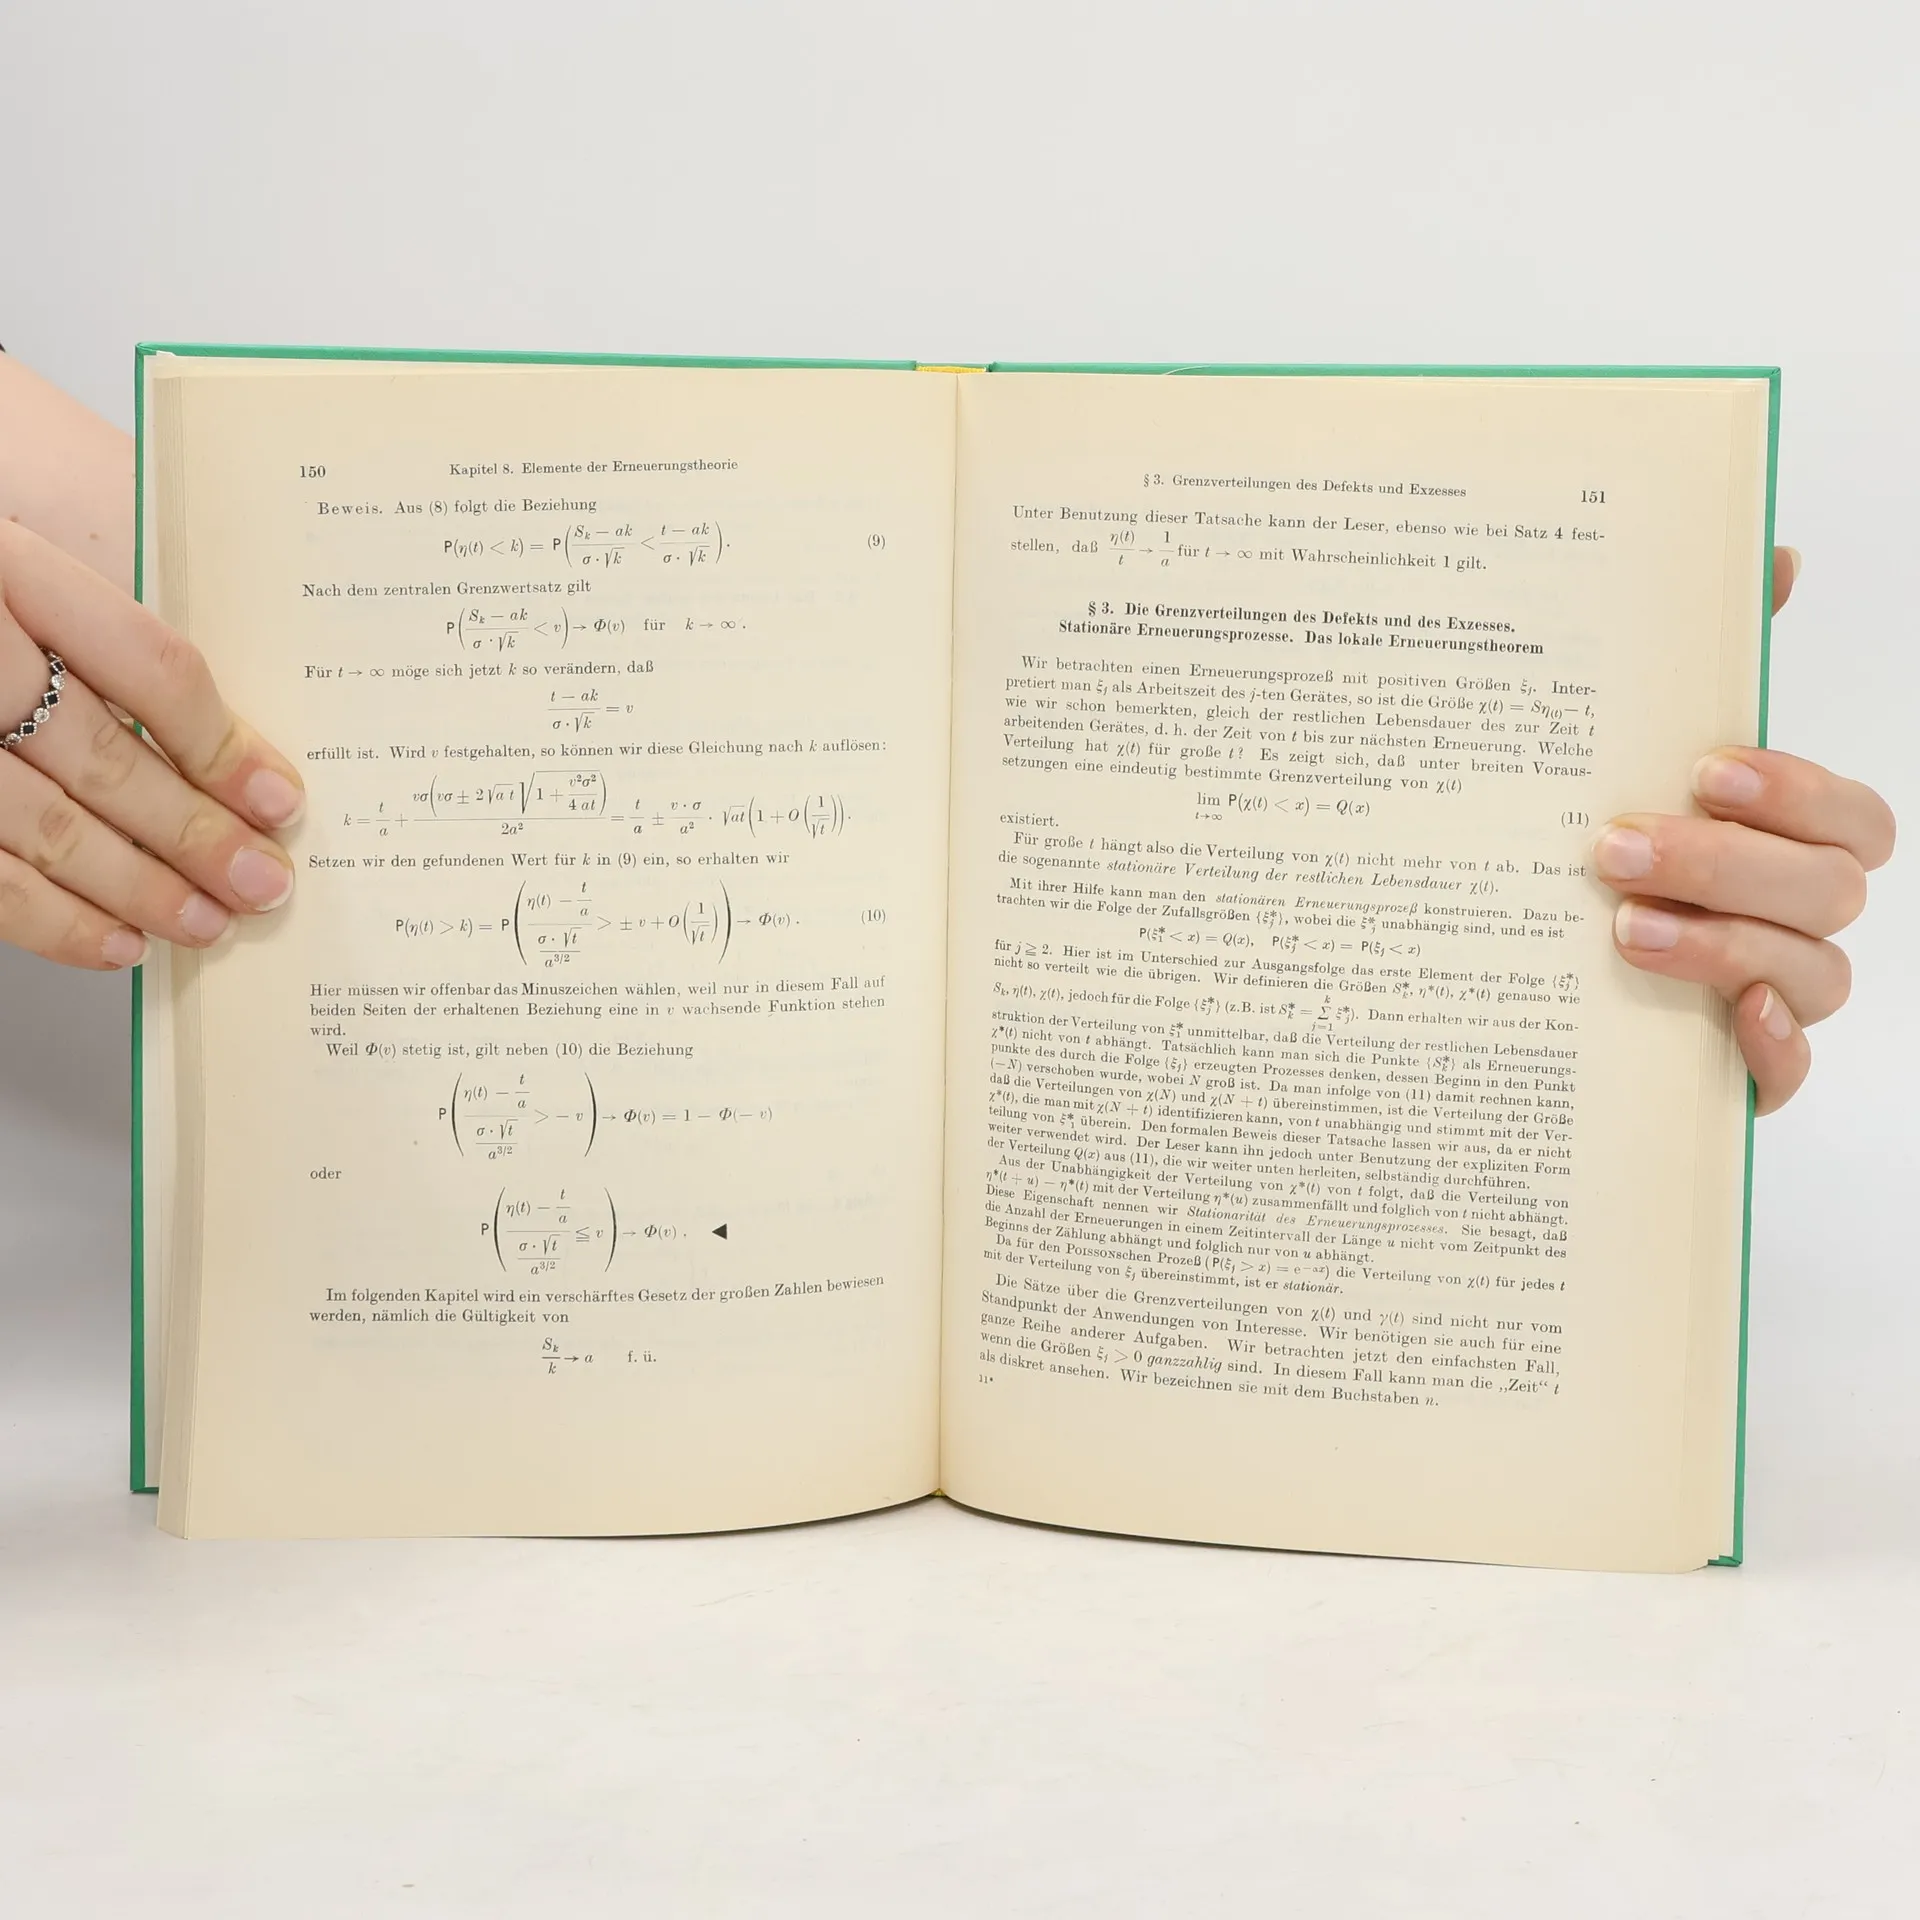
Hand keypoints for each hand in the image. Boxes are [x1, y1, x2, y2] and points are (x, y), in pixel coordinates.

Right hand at [0, 519, 302, 969]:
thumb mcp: (27, 582)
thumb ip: (102, 645)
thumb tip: (222, 755)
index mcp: (11, 569)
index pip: (146, 666)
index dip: (222, 744)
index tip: (279, 800)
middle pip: (103, 758)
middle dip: (196, 835)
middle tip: (261, 883)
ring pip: (46, 827)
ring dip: (139, 889)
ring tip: (206, 923)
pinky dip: (56, 920)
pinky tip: (117, 942)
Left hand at [1595, 548, 1894, 1113]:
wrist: (1512, 983)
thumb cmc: (1600, 861)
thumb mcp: (1627, 760)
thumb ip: (1701, 666)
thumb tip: (1771, 551)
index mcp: (1786, 845)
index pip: (1853, 820)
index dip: (1798, 791)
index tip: (1705, 768)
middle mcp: (1794, 921)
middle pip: (1828, 892)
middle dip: (1728, 864)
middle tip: (1616, 847)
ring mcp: (1771, 999)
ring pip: (1812, 974)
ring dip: (1723, 943)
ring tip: (1619, 926)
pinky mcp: (1734, 1074)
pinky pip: (1786, 1076)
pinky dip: (1769, 1049)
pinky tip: (1728, 1016)